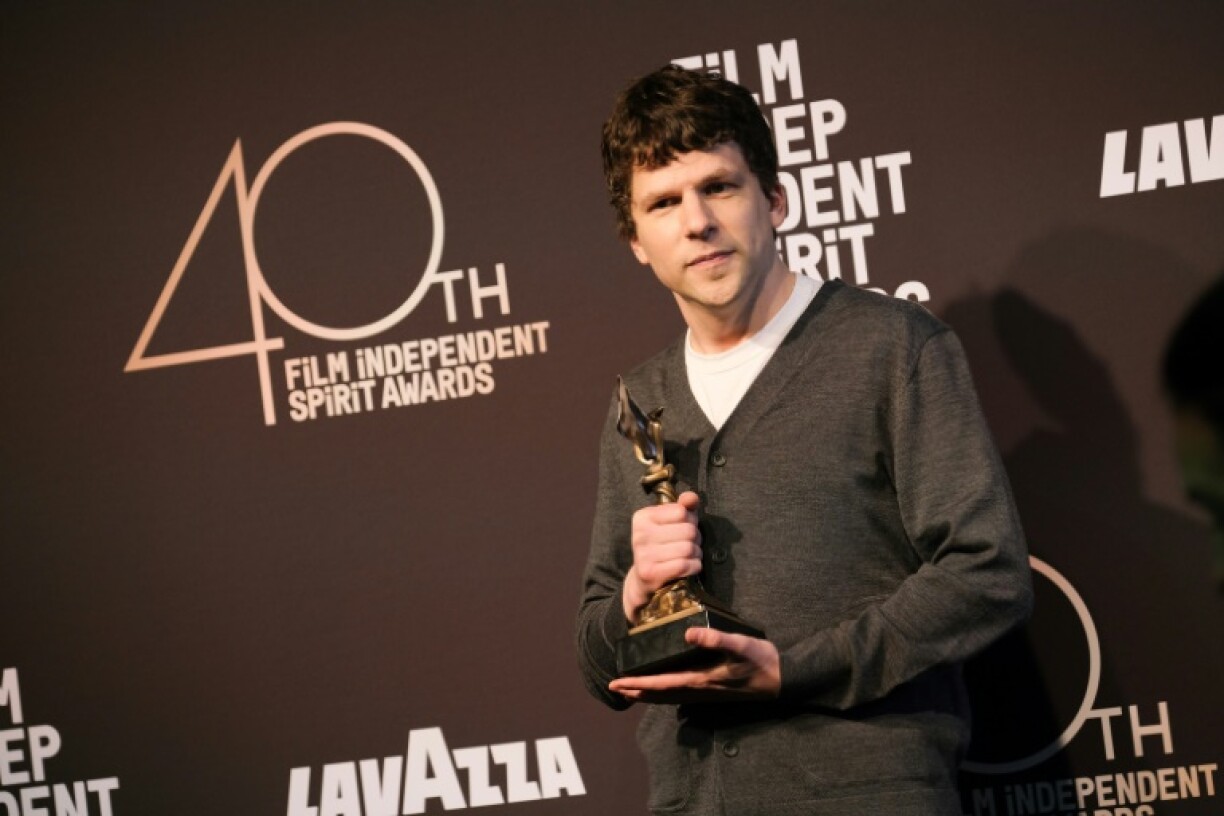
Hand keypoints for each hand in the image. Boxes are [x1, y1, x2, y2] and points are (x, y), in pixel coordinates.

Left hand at [608, 627, 780, 703]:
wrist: (780, 679)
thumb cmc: (760, 660)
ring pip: (668, 697)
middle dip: (636, 691)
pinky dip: (664, 694)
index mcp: (700, 679)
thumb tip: (688, 633)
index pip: (660, 683)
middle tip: (614, 688)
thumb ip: (714, 638)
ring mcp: (705, 693)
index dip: (637, 683)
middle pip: (659, 695)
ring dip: (648, 694)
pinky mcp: (712, 691)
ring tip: (630, 690)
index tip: (616, 682)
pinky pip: (680, 695)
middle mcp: (698, 690)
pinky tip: (662, 689)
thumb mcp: (739, 644)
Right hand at [622, 490, 702, 622]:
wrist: (644, 580)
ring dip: (696, 554)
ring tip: (689, 556)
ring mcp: (643, 554)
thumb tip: (692, 498)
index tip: (683, 529)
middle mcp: (639, 534)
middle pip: (688, 530)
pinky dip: (694, 566)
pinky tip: (689, 567)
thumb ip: (683, 507)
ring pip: (688, 548)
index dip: (690, 520)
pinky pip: (684, 565)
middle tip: (689, 545)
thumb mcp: (670, 523)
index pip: (681, 511)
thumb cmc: (662, 546)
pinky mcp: (650, 573)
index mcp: (642, 517)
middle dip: (695, 539)